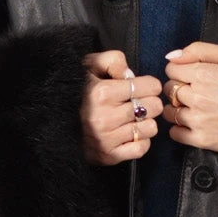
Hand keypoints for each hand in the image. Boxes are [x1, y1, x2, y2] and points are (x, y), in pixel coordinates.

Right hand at [81, 49, 163, 163]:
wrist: (63, 124)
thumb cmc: (86, 92)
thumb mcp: (93, 67)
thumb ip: (113, 61)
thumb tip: (130, 74)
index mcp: (101, 92)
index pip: (151, 86)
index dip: (150, 85)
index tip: (141, 88)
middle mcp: (104, 117)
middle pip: (155, 107)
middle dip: (149, 103)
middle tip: (137, 104)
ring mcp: (107, 138)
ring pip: (151, 128)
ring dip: (144, 123)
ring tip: (131, 119)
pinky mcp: (111, 155)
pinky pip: (143, 148)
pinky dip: (140, 141)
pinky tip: (128, 135)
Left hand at [160, 42, 217, 154]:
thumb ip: (200, 50)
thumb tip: (171, 56)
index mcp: (203, 74)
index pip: (171, 69)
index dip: (179, 71)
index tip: (190, 77)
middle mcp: (197, 97)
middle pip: (169, 90)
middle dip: (178, 89)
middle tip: (195, 93)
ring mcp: (198, 120)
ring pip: (169, 111)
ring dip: (177, 109)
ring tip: (193, 109)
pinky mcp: (201, 139)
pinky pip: (174, 133)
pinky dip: (178, 129)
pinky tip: (192, 124)